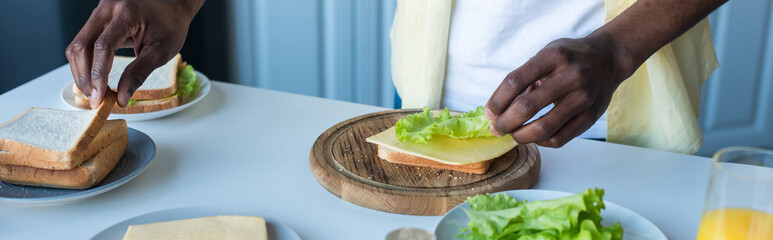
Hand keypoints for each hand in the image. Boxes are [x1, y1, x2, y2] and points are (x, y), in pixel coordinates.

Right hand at [65, 0, 202, 107]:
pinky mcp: (97, 20)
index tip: (100, 97)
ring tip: (95, 92)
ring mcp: (100, 13)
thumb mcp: (161, 52)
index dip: (98, 75)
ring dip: (82, 72)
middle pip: (82, 46)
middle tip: (95, 99)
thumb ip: (139, 74)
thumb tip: (121, 98)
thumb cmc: (170, 26)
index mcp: (127, 14)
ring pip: (77, 46)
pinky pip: (83, 43)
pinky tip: (95, 79)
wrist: (172, 7)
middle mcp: (107, 9)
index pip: (102, 47)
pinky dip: (86, 64)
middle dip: (85, 77)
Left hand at [484, 37, 630, 147]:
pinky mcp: (591, 116)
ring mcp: (583, 98)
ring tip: (512, 135)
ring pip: (543, 128)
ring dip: (521, 136)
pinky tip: (534, 136)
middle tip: (496, 128)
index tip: (489, 112)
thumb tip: (498, 110)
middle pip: (527, 107)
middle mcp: (570, 76)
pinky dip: (541, 141)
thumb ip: (525, 79)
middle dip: (505, 123)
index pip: (515, 81)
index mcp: (553, 56)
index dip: (497, 101)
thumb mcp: (546, 55)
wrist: (609, 58)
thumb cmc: (570, 57)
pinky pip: (560, 138)